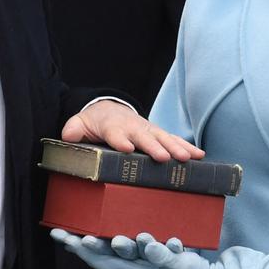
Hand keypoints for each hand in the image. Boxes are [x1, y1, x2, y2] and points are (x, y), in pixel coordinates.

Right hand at [53, 230, 208, 268]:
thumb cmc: (149, 266)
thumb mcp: (122, 261)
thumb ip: (99, 251)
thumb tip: (69, 240)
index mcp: (118, 266)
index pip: (94, 255)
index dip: (77, 246)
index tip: (58, 234)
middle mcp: (134, 267)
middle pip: (114, 256)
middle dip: (100, 248)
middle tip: (86, 240)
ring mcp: (155, 266)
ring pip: (143, 254)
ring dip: (136, 246)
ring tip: (134, 237)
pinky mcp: (176, 264)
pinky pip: (172, 255)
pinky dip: (170, 248)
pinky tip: (171, 241)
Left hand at [61, 99, 202, 162]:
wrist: (109, 110)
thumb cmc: (95, 122)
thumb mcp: (80, 123)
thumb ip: (74, 129)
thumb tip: (68, 136)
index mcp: (112, 126)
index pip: (115, 133)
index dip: (120, 140)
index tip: (127, 148)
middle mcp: (133, 127)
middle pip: (144, 137)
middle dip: (154, 146)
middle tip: (163, 157)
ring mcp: (147, 130)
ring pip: (163, 138)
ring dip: (176, 148)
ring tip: (187, 158)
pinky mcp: (157, 134)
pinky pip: (174, 140)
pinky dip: (186, 146)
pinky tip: (199, 156)